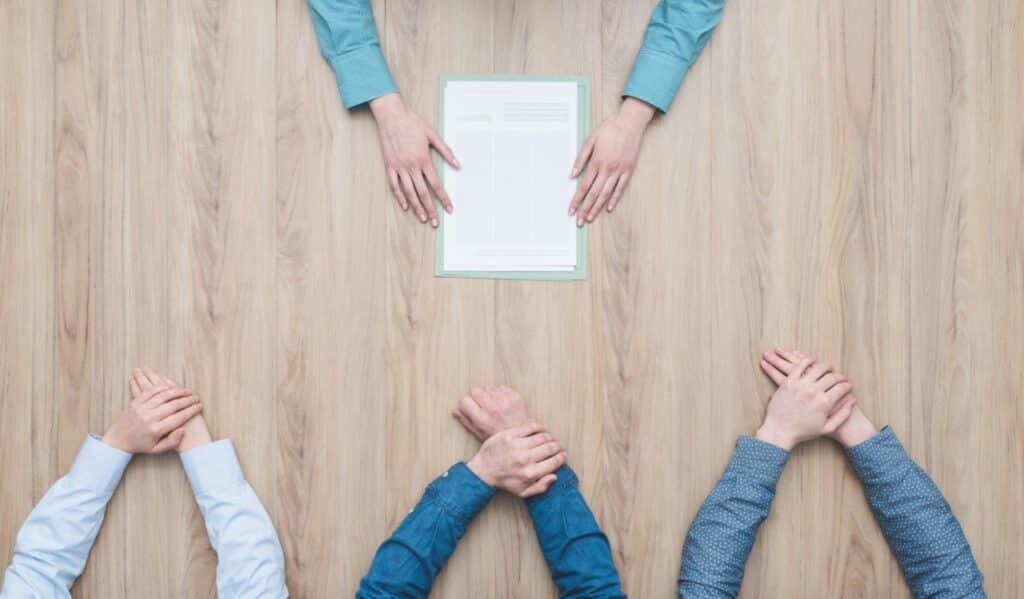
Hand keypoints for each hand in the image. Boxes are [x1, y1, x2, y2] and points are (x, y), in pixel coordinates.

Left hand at [103, 370, 202, 452]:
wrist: (118, 440)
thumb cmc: (140, 445)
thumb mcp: (157, 449)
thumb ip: (172, 441)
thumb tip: (183, 430)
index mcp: (155, 430)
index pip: (179, 417)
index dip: (191, 410)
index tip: (199, 406)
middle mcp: (149, 418)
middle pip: (173, 405)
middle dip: (187, 400)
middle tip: (196, 398)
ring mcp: (141, 408)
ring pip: (163, 395)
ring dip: (177, 391)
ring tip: (187, 391)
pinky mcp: (135, 402)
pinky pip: (151, 391)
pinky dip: (163, 387)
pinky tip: (172, 387)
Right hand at [369, 93, 458, 226]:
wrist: (392, 115)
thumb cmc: (412, 123)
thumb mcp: (433, 135)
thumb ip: (446, 151)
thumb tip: (457, 164)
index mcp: (423, 159)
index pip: (436, 184)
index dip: (443, 198)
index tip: (449, 208)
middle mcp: (411, 166)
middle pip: (423, 193)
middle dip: (431, 209)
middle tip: (436, 222)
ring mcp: (399, 167)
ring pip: (409, 192)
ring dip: (417, 207)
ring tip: (423, 218)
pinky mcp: (390, 166)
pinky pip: (395, 185)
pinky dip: (400, 197)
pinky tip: (406, 206)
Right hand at [452, 385, 532, 439]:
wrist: (526, 437)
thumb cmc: (501, 438)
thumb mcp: (480, 434)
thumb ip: (466, 420)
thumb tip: (454, 410)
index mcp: (481, 418)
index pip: (464, 400)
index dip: (467, 404)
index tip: (471, 407)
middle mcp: (492, 408)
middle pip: (476, 391)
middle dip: (477, 397)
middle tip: (483, 406)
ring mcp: (504, 401)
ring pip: (488, 387)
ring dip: (490, 394)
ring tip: (495, 405)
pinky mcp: (515, 396)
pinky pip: (501, 387)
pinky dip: (501, 393)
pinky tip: (504, 403)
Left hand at [466, 422, 565, 497]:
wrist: (484, 470)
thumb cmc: (505, 481)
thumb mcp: (523, 492)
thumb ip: (541, 487)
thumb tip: (555, 476)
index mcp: (530, 473)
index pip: (555, 461)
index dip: (562, 457)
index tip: (563, 455)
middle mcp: (525, 459)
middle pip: (551, 447)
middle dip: (558, 446)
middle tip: (559, 446)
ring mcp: (517, 445)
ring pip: (543, 436)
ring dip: (550, 437)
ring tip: (551, 439)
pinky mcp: (510, 435)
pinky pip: (531, 427)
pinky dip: (540, 427)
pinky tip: (542, 430)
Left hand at [569, 97, 654, 224]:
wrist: (630, 123)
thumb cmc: (610, 128)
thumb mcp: (590, 140)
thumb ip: (581, 158)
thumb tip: (572, 174)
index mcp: (596, 162)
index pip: (584, 186)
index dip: (576, 200)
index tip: (571, 210)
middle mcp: (607, 169)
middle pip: (594, 194)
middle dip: (585, 209)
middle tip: (579, 221)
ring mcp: (619, 171)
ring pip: (606, 194)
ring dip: (597, 207)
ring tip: (590, 218)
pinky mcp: (628, 170)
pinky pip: (620, 188)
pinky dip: (614, 199)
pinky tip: (608, 208)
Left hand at [762, 348, 878, 446]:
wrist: (780, 431)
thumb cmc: (803, 431)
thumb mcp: (827, 427)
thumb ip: (843, 414)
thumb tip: (853, 400)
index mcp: (824, 403)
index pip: (841, 387)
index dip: (847, 385)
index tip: (848, 384)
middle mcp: (813, 391)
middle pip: (831, 376)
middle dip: (839, 376)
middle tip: (840, 377)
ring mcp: (800, 385)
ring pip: (817, 368)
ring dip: (825, 366)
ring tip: (829, 368)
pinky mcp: (788, 382)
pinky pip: (799, 366)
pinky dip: (806, 360)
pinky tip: (812, 360)